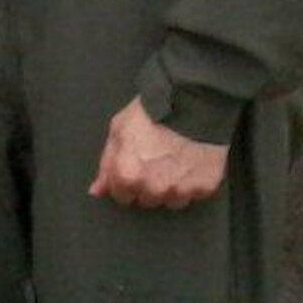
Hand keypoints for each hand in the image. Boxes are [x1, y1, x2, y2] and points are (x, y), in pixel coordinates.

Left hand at [88, 98, 228, 208]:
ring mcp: (180, 191)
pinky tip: (191, 162)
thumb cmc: (155, 111)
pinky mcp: (204, 187)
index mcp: (127, 175)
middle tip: (155, 158)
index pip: (121, 196)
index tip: (134, 166)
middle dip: (148, 184)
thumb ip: (107, 163)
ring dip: (171, 186)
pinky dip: (193, 182)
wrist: (193, 102)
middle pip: (146, 199)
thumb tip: (98, 189)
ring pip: (171, 200)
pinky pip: (195, 194)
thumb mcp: (119, 129)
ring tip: (175, 159)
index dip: (126, 179)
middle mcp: (153, 189)